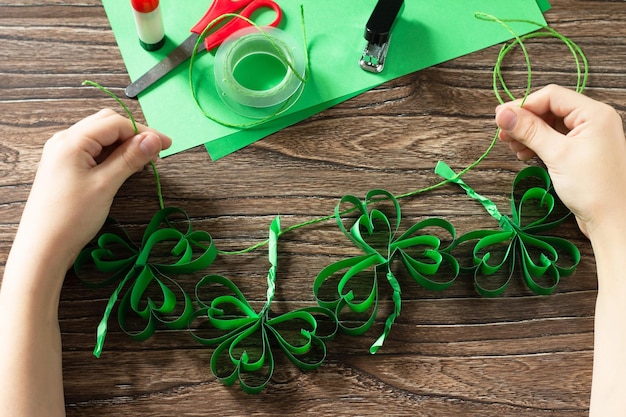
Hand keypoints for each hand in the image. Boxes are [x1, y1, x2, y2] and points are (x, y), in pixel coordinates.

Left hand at [14, 109, 171, 272]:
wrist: (44, 247)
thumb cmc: (71, 217)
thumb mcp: (105, 185)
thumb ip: (130, 158)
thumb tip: (154, 140)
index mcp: (71, 141)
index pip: (115, 123)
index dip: (144, 132)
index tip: (167, 145)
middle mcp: (64, 141)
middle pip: (106, 124)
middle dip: (134, 135)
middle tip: (156, 153)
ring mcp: (62, 154)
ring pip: (100, 137)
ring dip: (124, 145)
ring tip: (144, 161)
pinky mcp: (65, 167)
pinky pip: (92, 151)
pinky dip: (112, 155)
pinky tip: (125, 167)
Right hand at [495, 84, 625, 238]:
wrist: (614, 220)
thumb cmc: (594, 188)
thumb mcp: (557, 155)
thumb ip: (529, 131)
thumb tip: (502, 114)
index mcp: (594, 113)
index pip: (551, 96)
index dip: (523, 105)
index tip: (500, 118)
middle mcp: (594, 120)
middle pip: (550, 108)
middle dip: (525, 121)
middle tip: (503, 134)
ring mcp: (589, 136)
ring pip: (551, 124)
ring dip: (529, 134)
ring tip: (514, 147)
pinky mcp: (584, 151)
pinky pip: (557, 139)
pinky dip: (539, 144)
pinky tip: (526, 154)